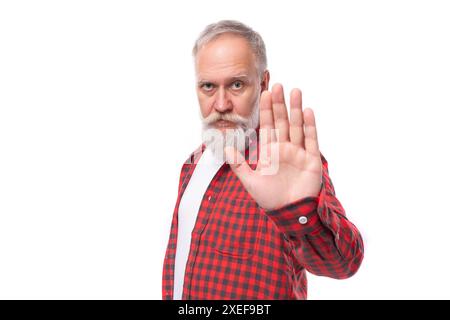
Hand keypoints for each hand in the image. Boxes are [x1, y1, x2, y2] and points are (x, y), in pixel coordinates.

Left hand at [225, 83, 322, 209]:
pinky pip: (310, 140)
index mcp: (270, 152)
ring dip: (295, 109)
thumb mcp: (250, 181)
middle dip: (279, 104)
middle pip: (282, 121)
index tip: (265, 93)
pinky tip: (306, 112)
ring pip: (297, 126)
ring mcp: (299, 153)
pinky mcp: (311, 160)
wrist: (289, 214)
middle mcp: (284, 149)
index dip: (266, 110)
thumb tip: (225, 149)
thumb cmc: (269, 199)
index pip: (268, 126)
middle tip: (278, 85)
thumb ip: (239, 165)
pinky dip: (309, 126)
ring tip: (295, 91)